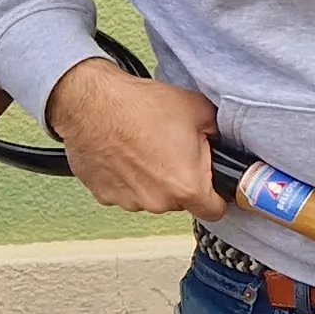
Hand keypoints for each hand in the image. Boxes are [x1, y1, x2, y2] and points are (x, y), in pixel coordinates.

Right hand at [44, 57, 231, 217]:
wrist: (92, 102)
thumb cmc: (139, 106)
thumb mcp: (198, 110)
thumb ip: (218, 134)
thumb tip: (222, 142)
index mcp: (187, 186)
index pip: (215, 211)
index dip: (217, 196)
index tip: (213, 185)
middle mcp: (158, 201)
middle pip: (181, 202)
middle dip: (181, 180)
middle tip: (173, 151)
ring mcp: (129, 201)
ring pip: (152, 197)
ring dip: (152, 180)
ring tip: (146, 148)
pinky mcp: (104, 195)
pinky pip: (125, 192)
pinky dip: (127, 178)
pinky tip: (125, 153)